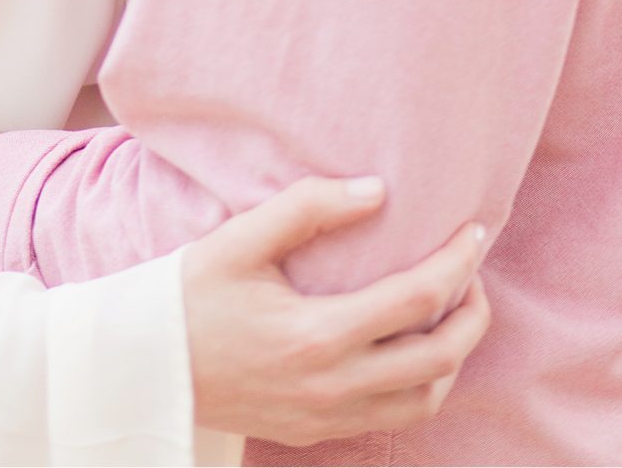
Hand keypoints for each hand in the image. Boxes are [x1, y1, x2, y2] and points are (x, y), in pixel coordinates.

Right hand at [182, 177, 489, 445]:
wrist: (147, 365)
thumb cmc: (191, 294)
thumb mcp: (241, 238)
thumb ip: (309, 207)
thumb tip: (377, 191)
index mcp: (317, 333)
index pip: (417, 299)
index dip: (456, 264)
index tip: (473, 233)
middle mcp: (332, 384)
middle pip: (439, 358)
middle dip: (472, 314)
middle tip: (475, 274)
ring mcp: (326, 415)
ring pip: (424, 400)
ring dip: (453, 357)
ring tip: (452, 312)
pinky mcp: (316, 430)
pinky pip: (391, 417)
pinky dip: (421, 385)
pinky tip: (412, 349)